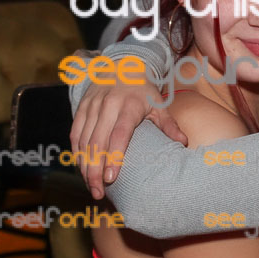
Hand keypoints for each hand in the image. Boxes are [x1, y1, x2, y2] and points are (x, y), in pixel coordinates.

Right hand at [69, 74, 187, 199]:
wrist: (122, 65)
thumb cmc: (144, 90)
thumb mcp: (159, 104)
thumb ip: (169, 125)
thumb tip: (183, 144)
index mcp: (129, 106)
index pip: (119, 135)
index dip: (113, 157)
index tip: (111, 178)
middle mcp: (108, 106)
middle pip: (97, 142)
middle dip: (95, 170)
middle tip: (98, 192)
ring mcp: (92, 106)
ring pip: (83, 140)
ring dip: (84, 165)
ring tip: (90, 186)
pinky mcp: (81, 108)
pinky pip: (75, 134)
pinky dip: (76, 153)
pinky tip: (81, 168)